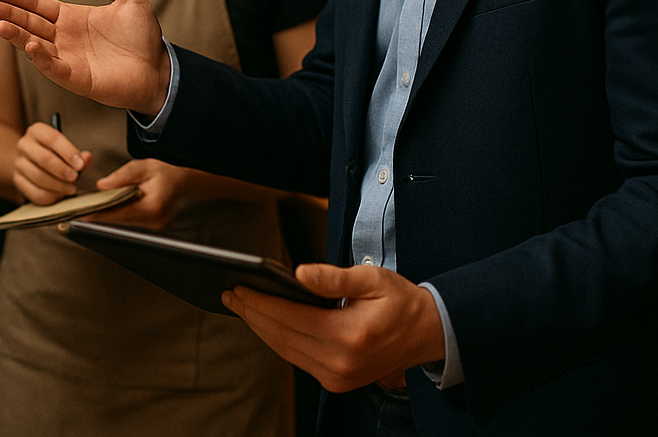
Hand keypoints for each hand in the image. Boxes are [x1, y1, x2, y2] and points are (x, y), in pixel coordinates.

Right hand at [0, 0, 169, 115]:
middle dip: (7, 14)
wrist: (160, 71)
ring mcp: (68, 59)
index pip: (36, 5)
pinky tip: (29, 45)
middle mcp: (64, 38)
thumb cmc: (142, 38)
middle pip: (28, 23)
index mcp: (71, 17)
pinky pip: (53, 67)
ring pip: (34, 45)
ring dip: (16, 35)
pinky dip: (40, 58)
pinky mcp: (77, 79)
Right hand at [13, 121, 91, 204]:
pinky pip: (35, 192)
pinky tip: (61, 194)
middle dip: (62, 170)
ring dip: (58, 185)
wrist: (31, 161)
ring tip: (72, 188)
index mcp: (37, 131)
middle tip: (75, 177)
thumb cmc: (55, 154)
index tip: (81, 164)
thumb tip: (86, 159)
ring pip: (39, 177)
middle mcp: (24, 145)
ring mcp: (19, 163)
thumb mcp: (66, 149)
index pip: (52, 138)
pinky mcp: (18, 180)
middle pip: (44, 158)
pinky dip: (51, 196)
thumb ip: (79, 155)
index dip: (68, 152)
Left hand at [89, 158, 195, 229]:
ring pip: (123, 224)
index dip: (101, 213)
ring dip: (106, 217)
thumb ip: (122, 176)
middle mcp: (154, 220)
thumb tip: (102, 186)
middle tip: (80, 212)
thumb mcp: (142, 166)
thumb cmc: (164, 172)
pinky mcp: (150, 227)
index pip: (121, 212)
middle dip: (100, 216)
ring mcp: (153, 226)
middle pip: (120, 221)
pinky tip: (104, 211)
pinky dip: (116, 216)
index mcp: (153, 206)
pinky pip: (128, 223)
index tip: (84, 214)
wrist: (181, 180)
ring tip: (89, 210)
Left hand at [221, 263, 446, 392]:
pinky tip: (265, 323)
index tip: (236, 286)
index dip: (259, 302)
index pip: (289, 318)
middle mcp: (341, 363)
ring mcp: (338, 377)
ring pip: (285, 350)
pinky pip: (297, 359)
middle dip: (252, 314)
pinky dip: (278, 340)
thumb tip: (297, 274)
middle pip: (281, 336)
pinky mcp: (337, 383)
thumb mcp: (372, 279)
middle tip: (229, 294)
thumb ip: (333, 278)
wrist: (429, 334)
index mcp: (349, 336)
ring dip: (260, 328)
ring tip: (240, 305)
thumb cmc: (400, 301)